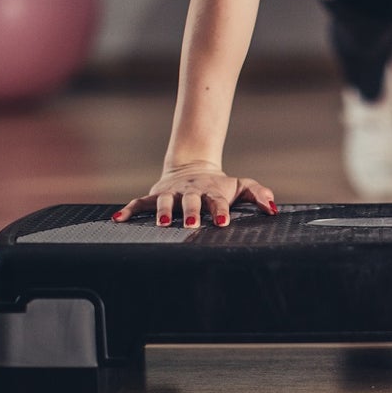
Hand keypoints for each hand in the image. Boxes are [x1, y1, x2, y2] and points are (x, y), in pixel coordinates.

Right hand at [111, 160, 277, 227]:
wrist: (195, 168)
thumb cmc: (222, 185)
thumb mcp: (241, 186)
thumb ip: (259, 194)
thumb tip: (274, 209)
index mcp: (212, 192)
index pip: (217, 202)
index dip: (220, 211)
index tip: (223, 222)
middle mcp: (191, 192)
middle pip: (190, 201)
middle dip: (190, 212)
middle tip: (192, 223)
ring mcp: (172, 193)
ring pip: (164, 202)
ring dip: (162, 212)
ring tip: (161, 224)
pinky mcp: (156, 195)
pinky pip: (139, 203)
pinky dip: (129, 211)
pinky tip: (118, 220)